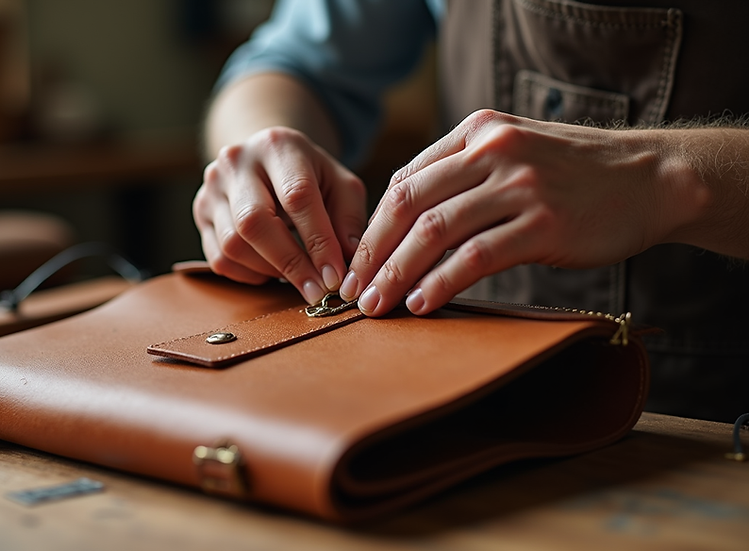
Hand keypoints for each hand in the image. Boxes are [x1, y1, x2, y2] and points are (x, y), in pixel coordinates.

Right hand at [194, 126, 366, 303]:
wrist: (266, 160)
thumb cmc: (310, 176)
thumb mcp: (340, 185)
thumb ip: (348, 220)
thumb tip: (349, 261)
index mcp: (278, 145)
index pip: (296, 196)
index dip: (318, 241)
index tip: (335, 276)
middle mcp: (236, 162)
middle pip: (255, 222)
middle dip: (290, 263)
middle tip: (317, 290)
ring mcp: (212, 188)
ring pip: (234, 244)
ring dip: (271, 270)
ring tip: (299, 277)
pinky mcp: (200, 212)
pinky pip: (219, 258)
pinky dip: (249, 274)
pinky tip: (271, 270)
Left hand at [339, 109, 705, 315]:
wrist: (651, 178)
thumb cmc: (573, 175)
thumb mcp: (513, 153)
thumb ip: (462, 176)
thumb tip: (403, 225)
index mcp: (476, 133)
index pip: (404, 182)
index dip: (371, 228)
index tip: (354, 264)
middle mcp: (492, 152)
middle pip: (408, 206)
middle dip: (372, 254)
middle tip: (354, 292)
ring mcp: (519, 186)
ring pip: (435, 231)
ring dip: (397, 273)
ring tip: (377, 305)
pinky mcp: (544, 223)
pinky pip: (477, 256)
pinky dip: (442, 282)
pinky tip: (422, 303)